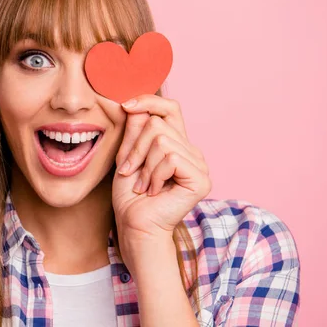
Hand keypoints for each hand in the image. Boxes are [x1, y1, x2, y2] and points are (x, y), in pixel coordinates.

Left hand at [112, 95, 211, 245]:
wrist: (135, 225)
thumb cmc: (130, 195)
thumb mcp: (127, 156)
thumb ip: (134, 130)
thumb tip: (135, 103)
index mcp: (176, 143)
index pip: (170, 108)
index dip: (149, 101)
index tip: (125, 106)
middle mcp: (191, 150)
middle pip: (159, 123)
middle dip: (136, 147)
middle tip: (131, 172)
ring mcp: (199, 164)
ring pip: (162, 140)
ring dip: (144, 165)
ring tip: (143, 185)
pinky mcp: (201, 178)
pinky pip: (171, 158)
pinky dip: (155, 174)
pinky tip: (155, 191)